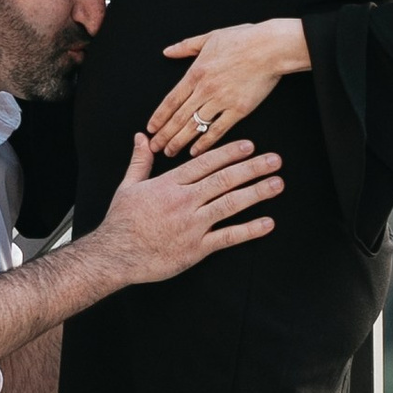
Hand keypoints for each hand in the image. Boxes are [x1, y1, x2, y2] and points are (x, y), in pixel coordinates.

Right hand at [91, 128, 282, 285]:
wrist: (115, 255)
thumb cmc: (121, 222)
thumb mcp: (128, 186)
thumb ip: (140, 161)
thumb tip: (141, 137)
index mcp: (169, 184)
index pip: (205, 163)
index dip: (230, 152)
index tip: (249, 145)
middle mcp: (184, 201)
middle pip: (224, 179)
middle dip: (252, 168)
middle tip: (274, 160)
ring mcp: (192, 225)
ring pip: (230, 204)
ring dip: (257, 192)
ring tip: (277, 183)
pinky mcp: (196, 248)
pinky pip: (227, 237)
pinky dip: (249, 230)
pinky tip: (268, 223)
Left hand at [146, 19, 309, 157]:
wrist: (270, 47)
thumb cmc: (243, 39)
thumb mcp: (210, 37)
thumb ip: (186, 46)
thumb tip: (168, 51)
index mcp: (196, 73)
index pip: (171, 100)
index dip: (159, 117)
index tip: (150, 129)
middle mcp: (205, 89)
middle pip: (179, 117)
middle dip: (164, 135)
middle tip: (155, 147)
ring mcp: (221, 101)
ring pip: (195, 126)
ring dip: (180, 141)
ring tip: (170, 152)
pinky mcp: (238, 110)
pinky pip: (217, 130)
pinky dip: (205, 142)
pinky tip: (196, 151)